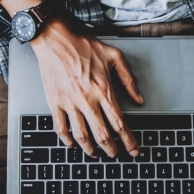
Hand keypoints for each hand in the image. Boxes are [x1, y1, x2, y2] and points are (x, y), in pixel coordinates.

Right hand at [30, 18, 143, 156]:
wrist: (55, 38)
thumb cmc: (83, 45)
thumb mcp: (114, 57)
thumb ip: (129, 80)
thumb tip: (139, 99)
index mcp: (103, 90)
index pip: (120, 124)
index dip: (129, 141)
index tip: (133, 150)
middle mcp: (87, 100)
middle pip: (103, 135)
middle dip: (112, 150)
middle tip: (116, 154)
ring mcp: (69, 103)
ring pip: (82, 136)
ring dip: (91, 150)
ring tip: (97, 154)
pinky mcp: (55, 102)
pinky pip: (61, 129)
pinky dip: (68, 141)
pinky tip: (74, 144)